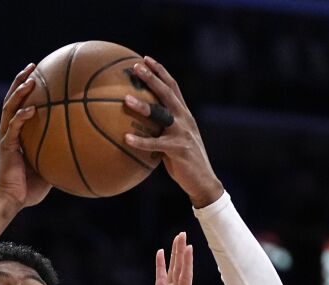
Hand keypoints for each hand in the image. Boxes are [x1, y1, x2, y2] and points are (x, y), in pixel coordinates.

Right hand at [0, 64, 50, 208]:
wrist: (11, 201)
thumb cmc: (29, 189)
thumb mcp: (48, 168)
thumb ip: (58, 155)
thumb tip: (81, 150)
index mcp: (15, 135)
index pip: (19, 106)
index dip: (26, 91)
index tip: (38, 75)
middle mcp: (8, 132)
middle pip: (11, 100)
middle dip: (21, 81)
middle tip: (32, 66)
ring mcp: (5, 138)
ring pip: (10, 108)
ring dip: (19, 93)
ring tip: (30, 79)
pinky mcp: (6, 147)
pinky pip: (14, 128)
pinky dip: (22, 117)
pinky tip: (32, 109)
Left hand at [123, 57, 223, 208]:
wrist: (203, 181)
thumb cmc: (184, 162)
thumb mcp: (175, 140)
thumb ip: (161, 129)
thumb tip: (136, 125)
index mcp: (184, 115)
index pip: (173, 86)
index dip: (160, 71)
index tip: (145, 58)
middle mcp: (185, 119)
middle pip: (168, 93)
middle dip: (152, 78)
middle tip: (136, 67)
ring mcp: (183, 134)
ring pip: (162, 115)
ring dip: (144, 106)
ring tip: (126, 99)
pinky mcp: (179, 150)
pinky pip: (156, 144)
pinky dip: (140, 141)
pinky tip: (126, 138)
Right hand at [145, 231, 203, 284]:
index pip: (185, 276)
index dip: (187, 261)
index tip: (189, 247)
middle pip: (180, 268)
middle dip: (181, 251)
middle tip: (182, 234)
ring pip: (172, 269)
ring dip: (174, 254)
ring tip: (176, 238)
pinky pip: (160, 277)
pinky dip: (161, 265)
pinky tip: (161, 253)